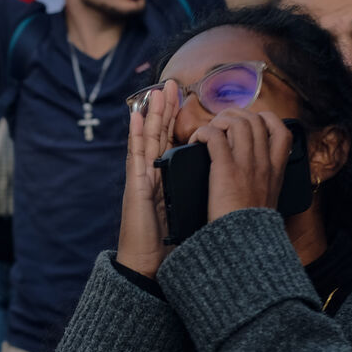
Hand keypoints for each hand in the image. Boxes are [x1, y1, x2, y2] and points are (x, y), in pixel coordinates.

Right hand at [117, 82, 177, 278]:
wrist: (147, 267)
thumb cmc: (167, 246)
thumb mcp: (188, 215)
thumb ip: (195, 198)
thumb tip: (216, 190)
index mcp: (166, 180)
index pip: (171, 144)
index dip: (175, 121)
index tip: (183, 100)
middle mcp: (152, 176)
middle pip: (158, 135)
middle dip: (164, 109)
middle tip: (170, 84)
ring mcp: (142, 180)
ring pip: (147, 139)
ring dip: (151, 114)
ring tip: (156, 92)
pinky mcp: (136, 188)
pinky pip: (136, 156)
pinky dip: (134, 135)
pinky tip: (134, 117)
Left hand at [191, 109, 290, 222]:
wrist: (244, 244)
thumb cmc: (250, 226)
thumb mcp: (268, 199)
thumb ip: (265, 181)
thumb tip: (254, 173)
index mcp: (276, 169)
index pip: (282, 130)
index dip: (264, 118)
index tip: (247, 122)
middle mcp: (264, 162)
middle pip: (254, 119)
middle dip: (234, 115)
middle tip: (219, 126)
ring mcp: (246, 164)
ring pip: (236, 122)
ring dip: (218, 121)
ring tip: (206, 134)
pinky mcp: (226, 169)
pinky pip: (215, 136)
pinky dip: (203, 133)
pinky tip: (196, 141)